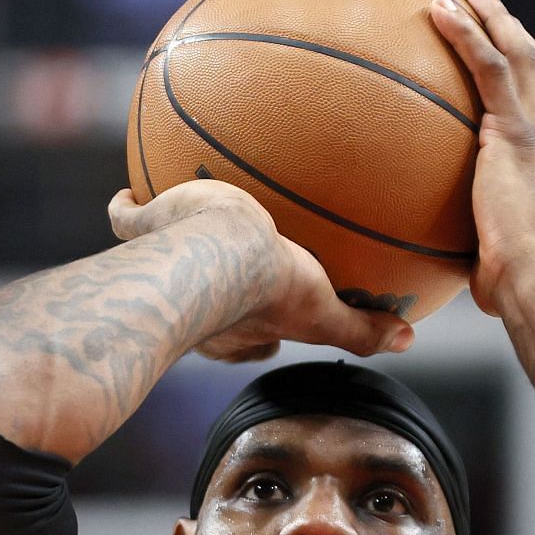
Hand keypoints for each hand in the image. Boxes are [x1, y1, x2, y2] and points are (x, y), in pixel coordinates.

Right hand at [109, 181, 412, 362]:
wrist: (216, 252)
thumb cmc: (269, 287)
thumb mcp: (324, 313)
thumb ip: (360, 328)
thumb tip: (407, 339)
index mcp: (236, 330)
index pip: (251, 345)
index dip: (261, 341)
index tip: (272, 329)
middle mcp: (194, 309)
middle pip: (205, 307)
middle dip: (214, 296)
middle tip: (227, 274)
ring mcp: (163, 266)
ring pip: (161, 260)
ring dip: (169, 246)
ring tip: (176, 222)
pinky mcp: (143, 233)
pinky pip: (126, 218)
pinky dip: (126, 206)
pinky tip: (130, 189)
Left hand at [428, 0, 534, 316]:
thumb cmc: (516, 294)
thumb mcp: (493, 266)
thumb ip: (474, 253)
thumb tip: (439, 270)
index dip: (529, 82)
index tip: (509, 61)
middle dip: (516, 31)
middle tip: (490, 3)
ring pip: (520, 56)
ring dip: (495, 17)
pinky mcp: (518, 133)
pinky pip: (489, 68)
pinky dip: (466, 34)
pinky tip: (438, 11)